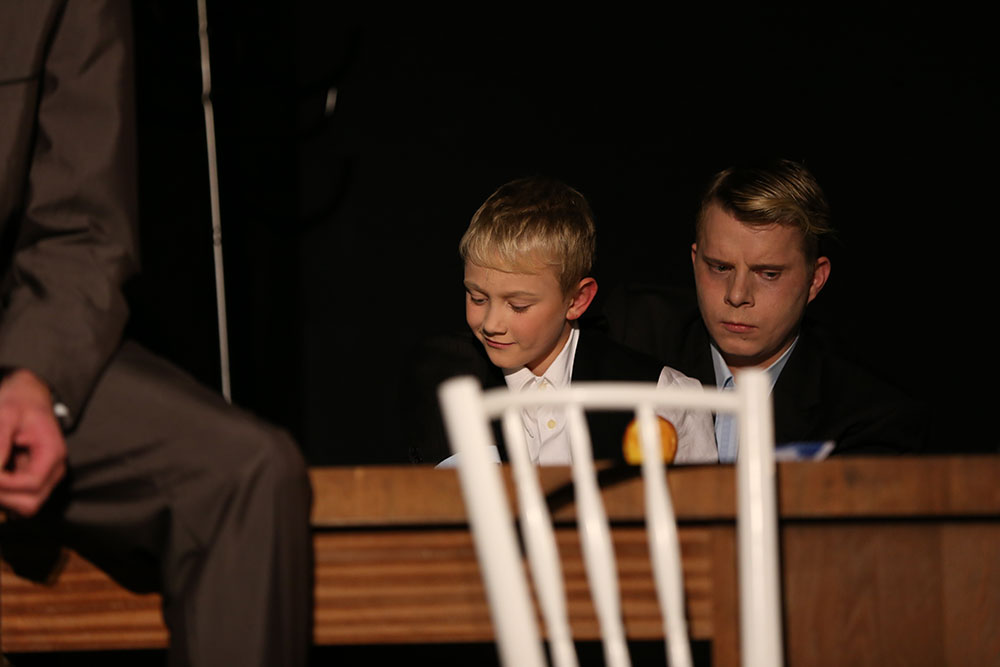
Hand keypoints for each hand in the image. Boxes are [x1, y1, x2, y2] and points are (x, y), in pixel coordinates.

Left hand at [0, 368, 67, 515]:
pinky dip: (4, 493)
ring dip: (2, 495)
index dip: (3, 484)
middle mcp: (54, 471)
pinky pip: (17, 501)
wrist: (28, 396)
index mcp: (53, 453)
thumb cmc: (18, 402)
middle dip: (2, 495)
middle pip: (29, 504)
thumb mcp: (4, 415)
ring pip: (23, 507)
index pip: (30, 484)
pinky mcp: (33, 482)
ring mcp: (45, 479)